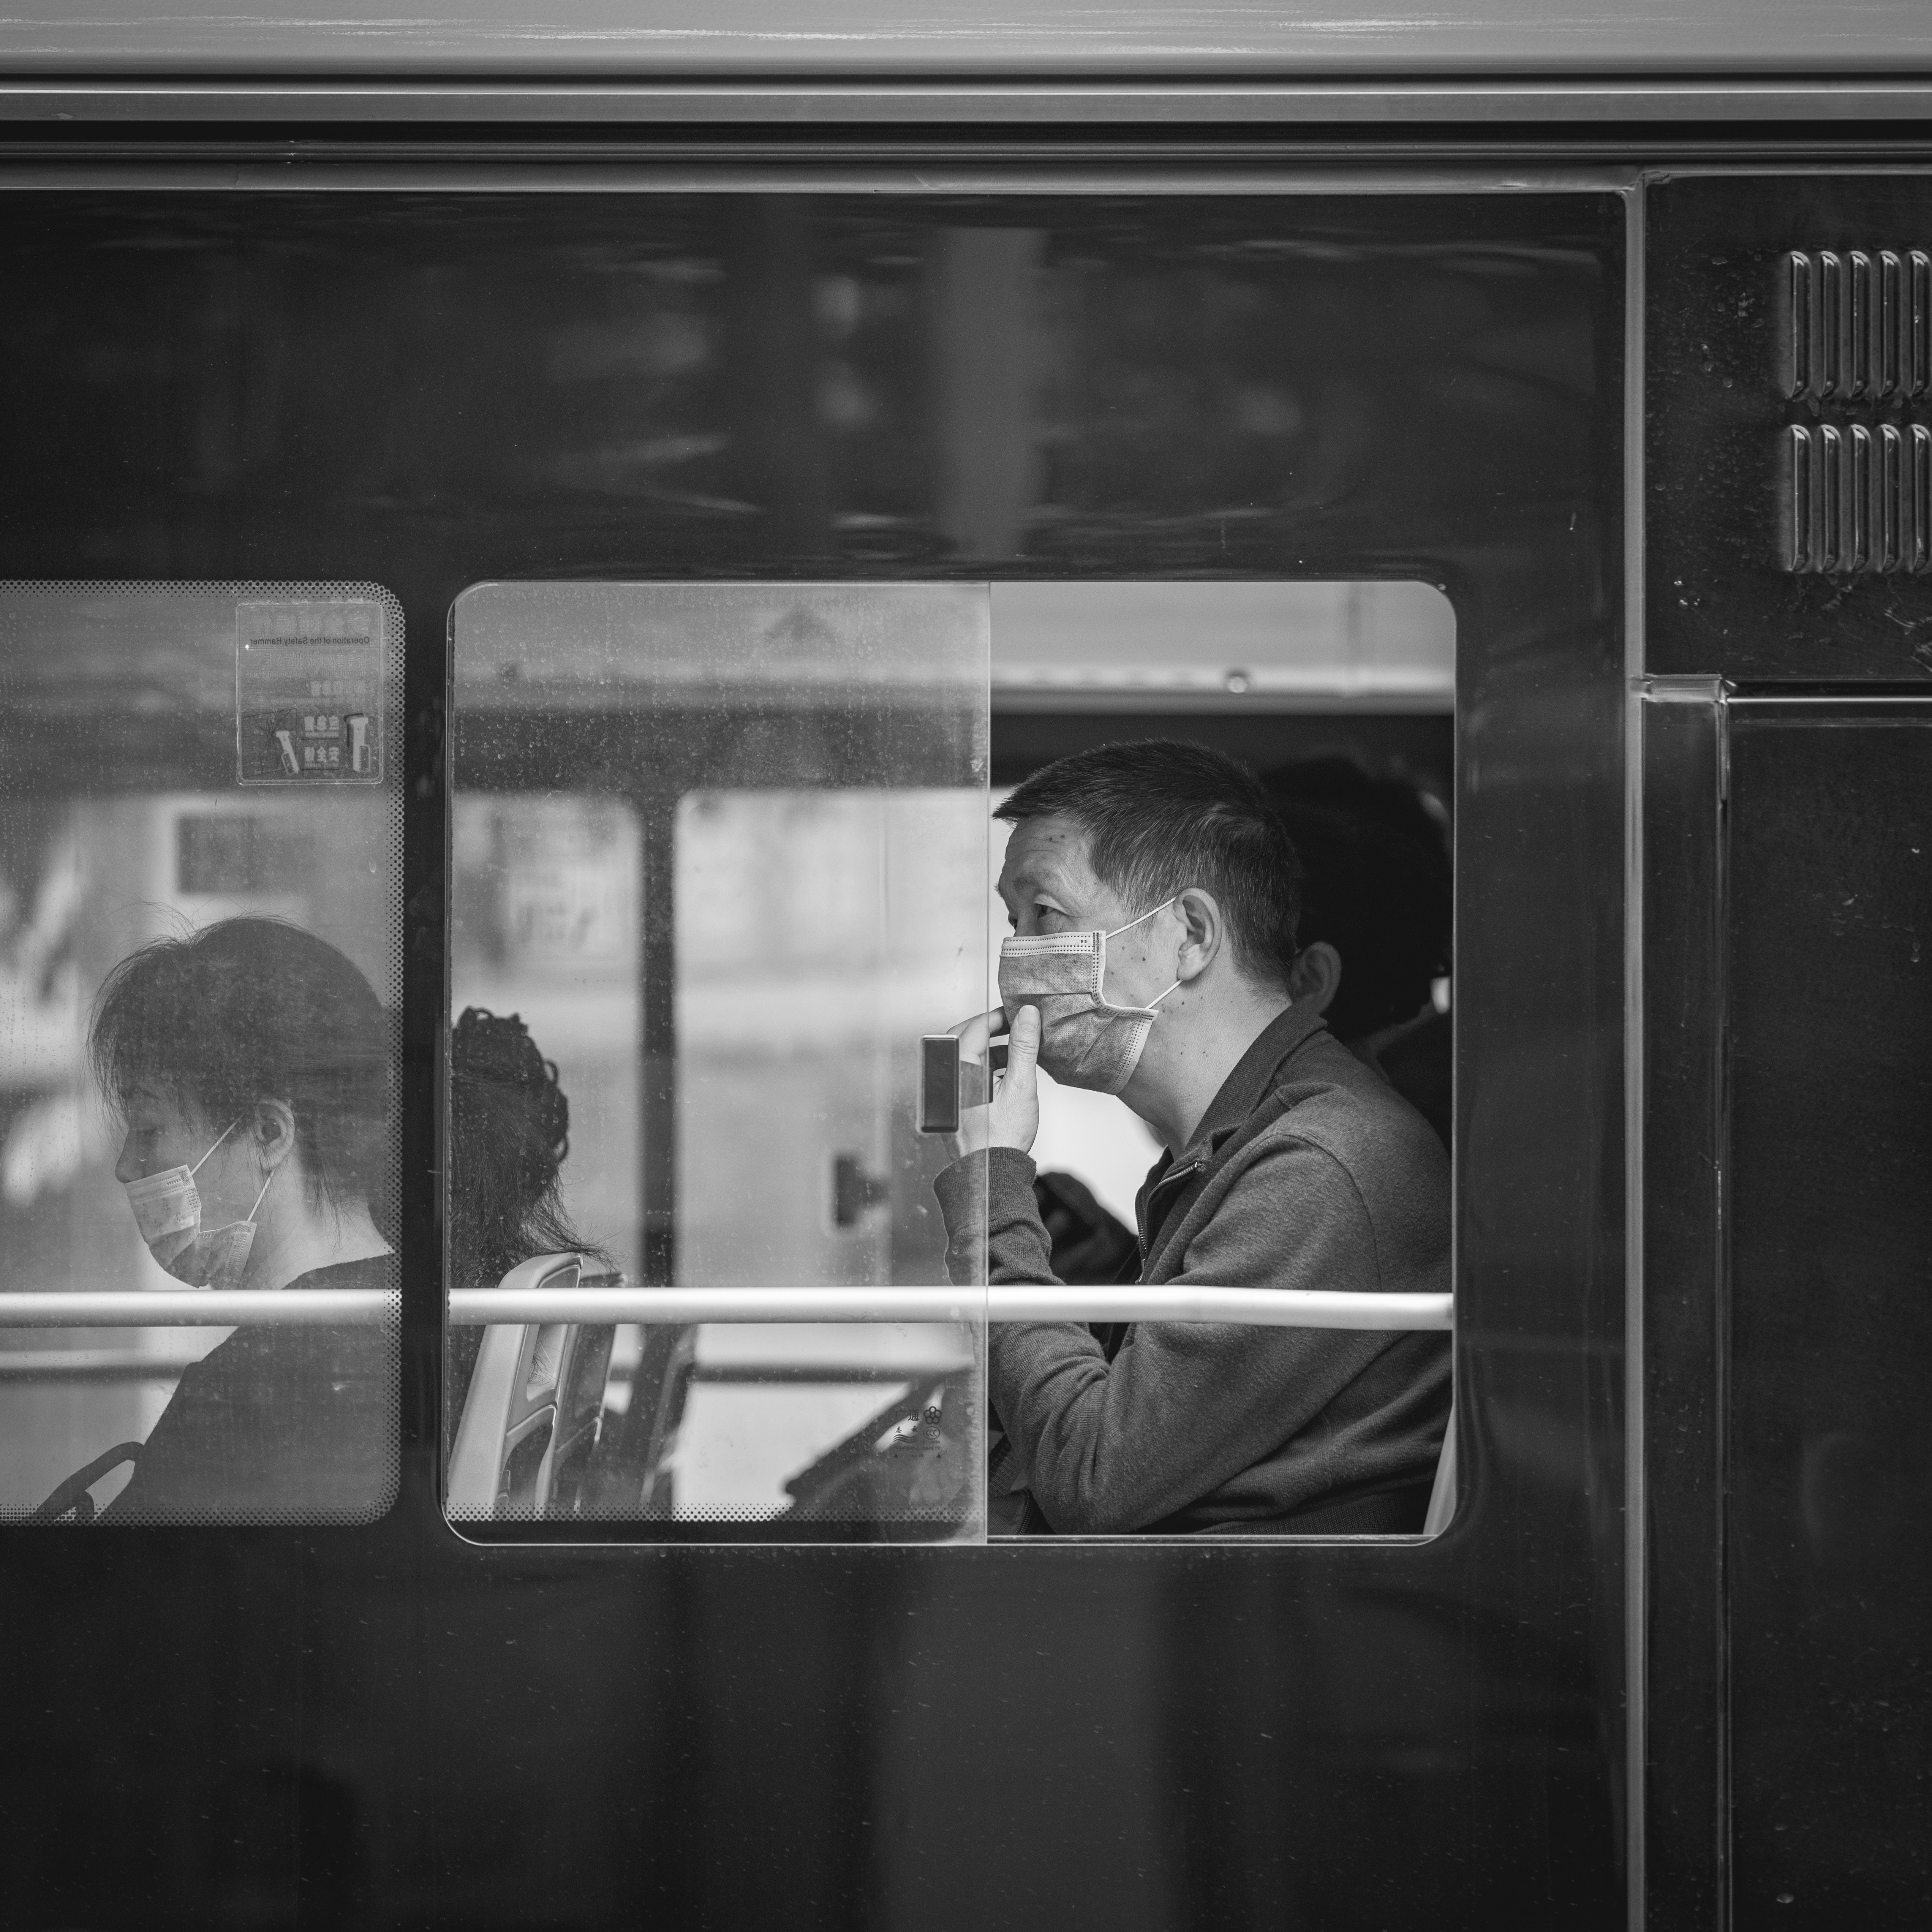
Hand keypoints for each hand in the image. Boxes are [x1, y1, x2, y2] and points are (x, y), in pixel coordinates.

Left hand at [948, 1003, 1040, 1158]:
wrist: (990, 1175)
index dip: (997, 1017)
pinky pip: (964, 1075)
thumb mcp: (1020, 1088)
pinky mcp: (951, 1104)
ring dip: (989, 1050)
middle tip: (1014, 1027)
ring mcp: (946, 1093)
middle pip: (964, 1039)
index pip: (974, 1028)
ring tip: (1016, 1053)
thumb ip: (1023, 1048)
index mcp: (957, 1072)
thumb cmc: (1002, 1140)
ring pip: (964, 1058)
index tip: (1017, 1014)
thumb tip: (1027, 1015)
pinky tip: (1005, 1076)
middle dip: (990, 1030)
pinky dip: (984, 1069)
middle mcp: (945, 1080)